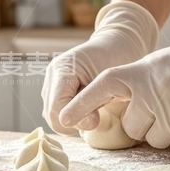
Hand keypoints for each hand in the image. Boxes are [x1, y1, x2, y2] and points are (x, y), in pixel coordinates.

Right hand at [42, 1, 158, 134]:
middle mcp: (52, 76)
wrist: (118, 46)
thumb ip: (93, 102)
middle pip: (52, 115)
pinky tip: (88, 111)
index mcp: (62, 69)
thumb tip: (87, 124)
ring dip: (73, 121)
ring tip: (93, 112)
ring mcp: (51, 84)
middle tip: (96, 118)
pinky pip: (58, 115)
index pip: (57, 107)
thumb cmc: (118, 59)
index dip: (75, 119)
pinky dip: (72, 118)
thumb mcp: (109, 80)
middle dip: (74, 122)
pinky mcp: (56, 93)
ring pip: (53, 118)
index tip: (97, 120)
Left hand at [59, 15, 169, 155]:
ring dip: (169, 133)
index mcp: (144, 71)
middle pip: (132, 128)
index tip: (63, 117)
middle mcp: (156, 90)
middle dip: (147, 124)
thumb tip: (121, 112)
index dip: (81, 102)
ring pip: (155, 141)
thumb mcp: (165, 63)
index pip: (103, 85)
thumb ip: (140, 84)